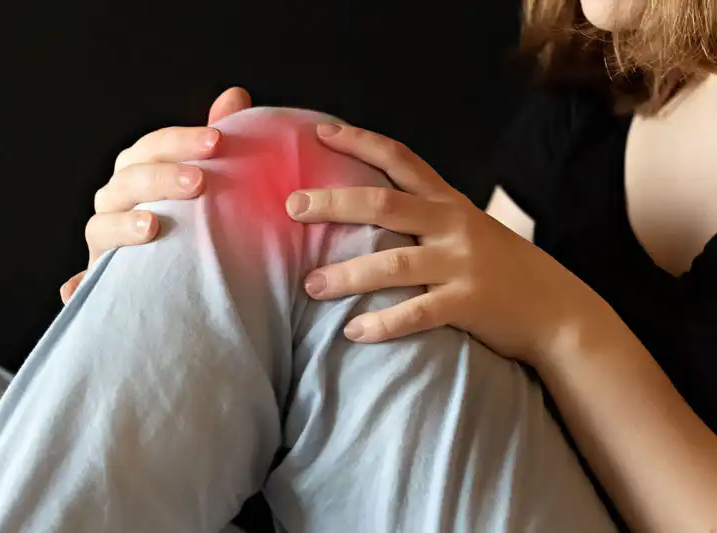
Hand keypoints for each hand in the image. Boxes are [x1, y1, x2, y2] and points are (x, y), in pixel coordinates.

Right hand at [60, 87, 252, 302]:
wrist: (191, 277)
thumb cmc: (196, 218)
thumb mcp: (211, 180)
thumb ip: (216, 141)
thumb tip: (235, 95)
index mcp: (139, 172)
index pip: (153, 148)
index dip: (181, 140)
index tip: (217, 140)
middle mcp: (116, 202)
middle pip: (128, 181)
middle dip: (161, 178)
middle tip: (200, 181)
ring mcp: (104, 240)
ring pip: (101, 227)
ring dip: (121, 226)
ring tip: (151, 226)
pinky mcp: (101, 278)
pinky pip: (84, 284)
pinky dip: (78, 286)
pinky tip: (76, 290)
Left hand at [285, 123, 610, 365]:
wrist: (558, 309)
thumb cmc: (503, 267)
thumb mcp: (469, 228)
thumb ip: (427, 217)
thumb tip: (369, 213)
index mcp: (449, 202)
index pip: (400, 159)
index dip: (359, 141)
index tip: (319, 131)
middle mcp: (453, 225)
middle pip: (384, 204)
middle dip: (334, 203)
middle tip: (292, 206)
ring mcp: (461, 264)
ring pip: (393, 264)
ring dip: (347, 275)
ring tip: (310, 286)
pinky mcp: (469, 304)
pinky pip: (416, 313)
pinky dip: (382, 324)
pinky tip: (353, 331)